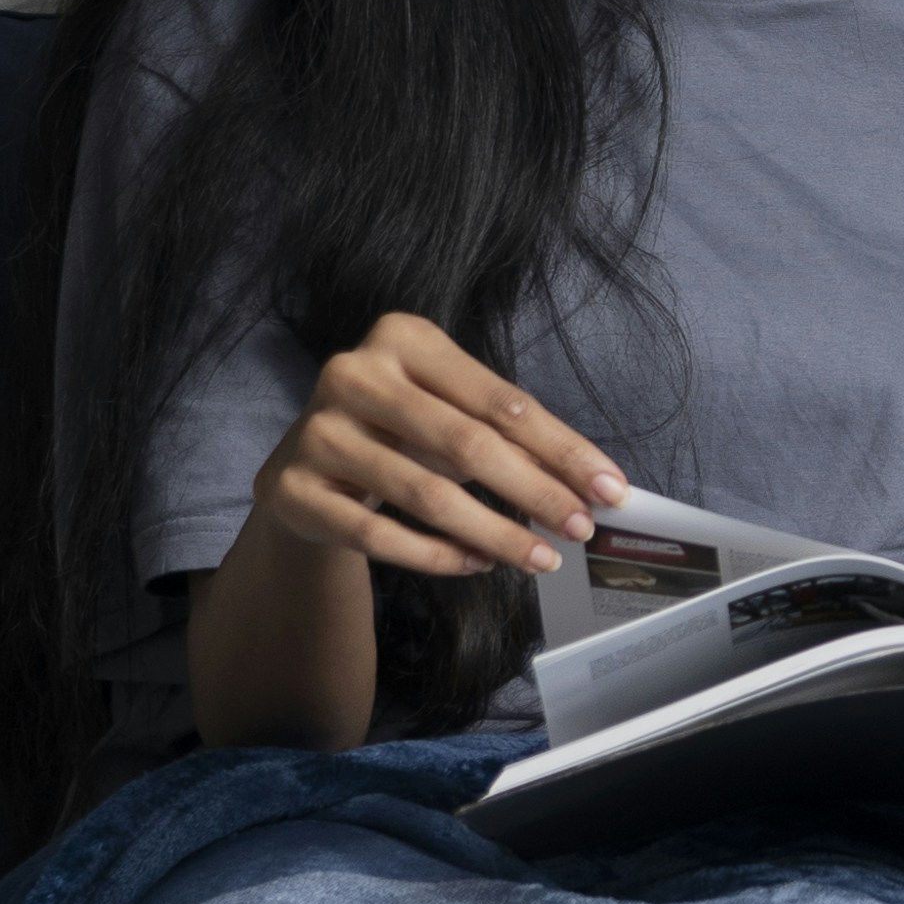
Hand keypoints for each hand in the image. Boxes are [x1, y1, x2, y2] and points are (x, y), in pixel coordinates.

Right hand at [253, 312, 628, 579]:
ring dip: (494, 532)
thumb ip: (511, 438)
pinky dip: (436, 555)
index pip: (500, 401)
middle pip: (465, 443)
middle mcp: (354, 374)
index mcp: (403, 338)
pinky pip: (378, 533)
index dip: (561, 448)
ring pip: (425, 494)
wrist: (305, 466)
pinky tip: (478, 565)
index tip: (609, 488)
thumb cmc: (399, 433)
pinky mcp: (294, 489)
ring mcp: (319, 432)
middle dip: (534, 491)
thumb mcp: (450, 414)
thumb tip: (592, 485)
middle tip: (580, 529)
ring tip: (540, 558)